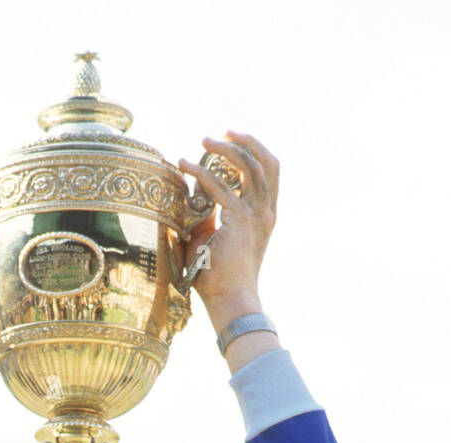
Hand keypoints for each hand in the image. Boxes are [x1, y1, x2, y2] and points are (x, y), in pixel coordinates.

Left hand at [178, 132, 278, 324]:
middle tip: (222, 133)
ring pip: (248, 166)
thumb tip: (182, 202)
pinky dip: (200, 172)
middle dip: (244, 142)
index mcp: (265, 215)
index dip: (252, 152)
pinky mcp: (239, 219)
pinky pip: (219, 185)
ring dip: (225, 149)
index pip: (269, 173)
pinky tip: (184, 165)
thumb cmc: (218, 279)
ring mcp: (255, 214)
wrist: (230, 300)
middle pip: (265, 162)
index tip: (230, 142)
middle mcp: (265, 211)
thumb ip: (203, 220)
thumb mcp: (211, 242)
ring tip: (205, 141)